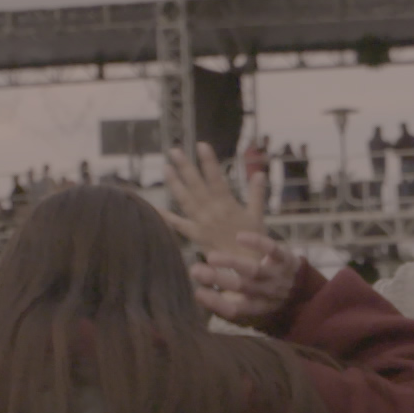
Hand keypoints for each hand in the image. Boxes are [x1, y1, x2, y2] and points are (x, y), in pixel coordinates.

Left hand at [163, 142, 266, 259]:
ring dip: (174, 183)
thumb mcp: (258, 216)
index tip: (202, 145)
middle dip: (185, 167)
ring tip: (166, 168)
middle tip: (174, 150)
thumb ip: (257, 194)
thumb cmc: (254, 242)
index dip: (209, 161)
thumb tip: (260, 173)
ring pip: (185, 200)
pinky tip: (153, 206)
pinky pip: (178, 225)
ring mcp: (202, 223)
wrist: (246, 267)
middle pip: (196, 185)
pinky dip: (165, 216)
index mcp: (228, 205)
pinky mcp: (195, 235)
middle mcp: (212, 211)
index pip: (216, 178)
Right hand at [188, 232, 297, 326]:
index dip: (216, 303)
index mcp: (256, 307)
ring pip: (254, 270)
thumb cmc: (265, 298)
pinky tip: (239, 237)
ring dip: (232, 262)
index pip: (236, 309)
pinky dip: (257, 242)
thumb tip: (198, 294)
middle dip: (218, 280)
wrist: (304, 292)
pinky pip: (272, 250)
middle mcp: (267, 293)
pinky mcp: (285, 259)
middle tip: (195, 271)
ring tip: (211, 257)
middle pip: (242, 288)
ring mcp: (277, 275)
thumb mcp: (248, 305)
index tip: (197, 292)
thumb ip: (224, 303)